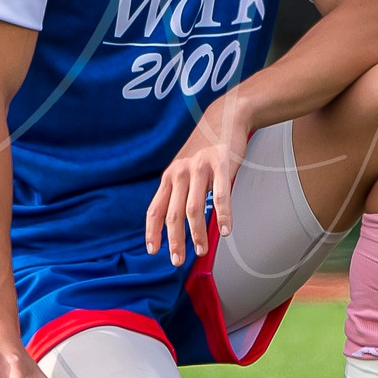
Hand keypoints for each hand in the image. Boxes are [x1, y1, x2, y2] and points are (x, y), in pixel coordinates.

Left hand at [145, 92, 252, 265]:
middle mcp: (180, 173)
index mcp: (169, 176)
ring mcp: (199, 169)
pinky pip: (220, 195)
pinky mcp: (221, 165)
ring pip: (192, 209)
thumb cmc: (206, 147)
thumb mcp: (185, 166)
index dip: (152, 232)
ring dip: (196, 234)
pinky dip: (223, 215)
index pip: (155, 209)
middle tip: (178, 261)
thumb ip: (182, 190)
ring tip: (201, 250)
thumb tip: (181, 221)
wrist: (225, 116)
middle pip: (172, 214)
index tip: (153, 251)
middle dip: (174, 241)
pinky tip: (225, 231)